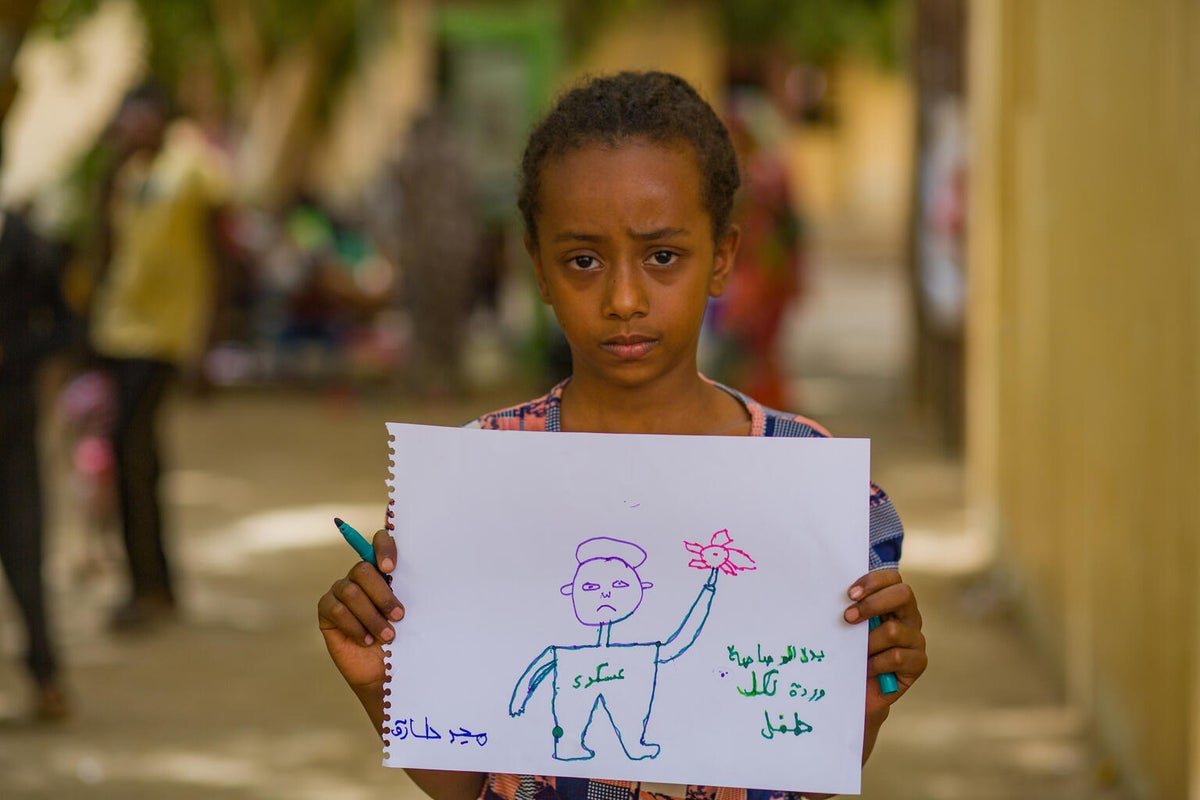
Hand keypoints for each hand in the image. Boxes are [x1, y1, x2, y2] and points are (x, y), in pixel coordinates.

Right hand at [317, 529, 403, 710]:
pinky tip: (366, 640)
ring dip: (372, 617)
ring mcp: (340, 591)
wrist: (384, 670)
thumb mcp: (408, 613)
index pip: (379, 541)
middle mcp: (359, 576)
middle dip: (383, 595)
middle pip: (363, 570)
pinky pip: (336, 610)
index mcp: (382, 570)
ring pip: (351, 592)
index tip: (391, 568)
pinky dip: (355, 627)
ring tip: (387, 635)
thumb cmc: (401, 639)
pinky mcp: (326, 609)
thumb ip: (406, 591)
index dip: (383, 548)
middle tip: (399, 616)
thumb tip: (421, 576)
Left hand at [844, 570, 925, 715]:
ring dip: (868, 642)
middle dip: (873, 604)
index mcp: (893, 602)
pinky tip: (866, 670)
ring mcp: (916, 639)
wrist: (855, 691)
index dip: (873, 582)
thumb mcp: (848, 627)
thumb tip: (831, 591)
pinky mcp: (918, 662)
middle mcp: (909, 617)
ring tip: (855, 654)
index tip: (849, 594)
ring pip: (893, 630)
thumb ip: (849, 608)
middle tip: (848, 618)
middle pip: (903, 594)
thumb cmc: (848, 653)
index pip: (893, 579)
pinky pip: (896, 657)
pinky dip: (875, 663)